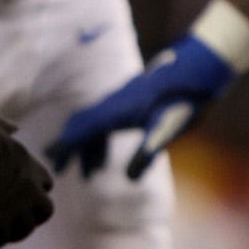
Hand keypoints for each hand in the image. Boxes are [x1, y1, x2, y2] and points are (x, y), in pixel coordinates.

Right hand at [0, 103, 53, 247]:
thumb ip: (6, 129)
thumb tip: (13, 126)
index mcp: (27, 161)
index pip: (46, 184)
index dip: (33, 193)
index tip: (17, 197)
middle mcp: (28, 183)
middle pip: (45, 210)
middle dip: (30, 217)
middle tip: (11, 220)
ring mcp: (16, 202)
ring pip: (26, 228)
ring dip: (12, 232)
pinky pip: (2, 238)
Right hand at [50, 32, 234, 178]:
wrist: (198, 69)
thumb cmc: (183, 99)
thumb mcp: (167, 130)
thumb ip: (147, 154)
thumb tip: (129, 179)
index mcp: (116, 112)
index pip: (81, 131)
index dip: (64, 147)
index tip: (50, 162)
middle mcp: (112, 104)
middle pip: (81, 126)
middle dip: (70, 148)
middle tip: (61, 170)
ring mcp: (120, 100)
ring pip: (93, 124)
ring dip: (88, 147)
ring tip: (92, 174)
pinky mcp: (130, 100)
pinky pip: (105, 120)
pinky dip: (100, 138)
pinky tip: (109, 153)